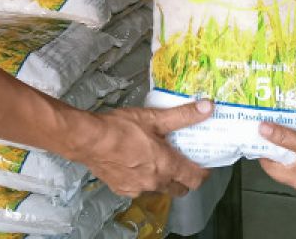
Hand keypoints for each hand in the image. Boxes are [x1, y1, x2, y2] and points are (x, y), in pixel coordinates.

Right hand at [71, 101, 211, 196]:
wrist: (87, 140)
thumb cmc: (121, 128)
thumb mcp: (154, 117)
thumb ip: (182, 115)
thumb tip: (208, 107)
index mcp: (166, 166)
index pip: (194, 178)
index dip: (203, 172)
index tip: (204, 163)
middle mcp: (155, 182)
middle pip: (179, 189)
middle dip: (185, 179)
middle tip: (183, 162)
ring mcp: (137, 188)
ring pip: (159, 188)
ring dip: (163, 179)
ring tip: (158, 160)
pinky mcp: (121, 189)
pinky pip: (139, 188)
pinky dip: (143, 179)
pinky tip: (136, 164)